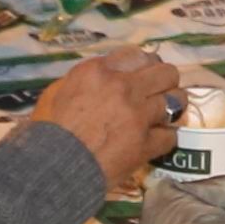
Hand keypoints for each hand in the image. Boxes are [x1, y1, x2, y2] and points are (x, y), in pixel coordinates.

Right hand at [28, 47, 184, 190]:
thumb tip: (105, 77)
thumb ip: (85, 80)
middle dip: (165, 80)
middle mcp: (123, 87)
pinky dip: (165, 138)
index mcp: (98, 72)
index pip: (137, 55)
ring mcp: (138, 115)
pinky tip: (158, 139)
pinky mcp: (146, 143)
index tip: (144, 73)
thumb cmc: (48, 130)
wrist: (52, 168)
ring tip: (166, 112)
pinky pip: (170, 135)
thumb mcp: (58, 92)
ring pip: (176, 100)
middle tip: (159, 91)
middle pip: (165, 72)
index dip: (145, 65)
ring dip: (172, 106)